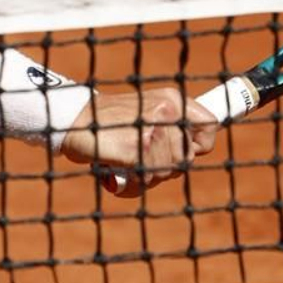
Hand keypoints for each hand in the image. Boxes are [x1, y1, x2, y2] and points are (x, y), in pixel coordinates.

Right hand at [58, 87, 218, 194]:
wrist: (72, 121)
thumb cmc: (109, 124)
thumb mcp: (144, 112)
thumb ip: (171, 126)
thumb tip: (196, 151)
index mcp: (171, 99)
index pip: (209, 126)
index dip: (199, 146)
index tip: (185, 152)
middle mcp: (166, 110)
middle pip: (186, 157)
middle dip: (166, 167)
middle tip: (141, 160)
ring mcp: (152, 129)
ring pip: (167, 172)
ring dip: (147, 176)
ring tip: (127, 164)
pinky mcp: (137, 148)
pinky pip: (148, 178)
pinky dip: (133, 184)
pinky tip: (118, 174)